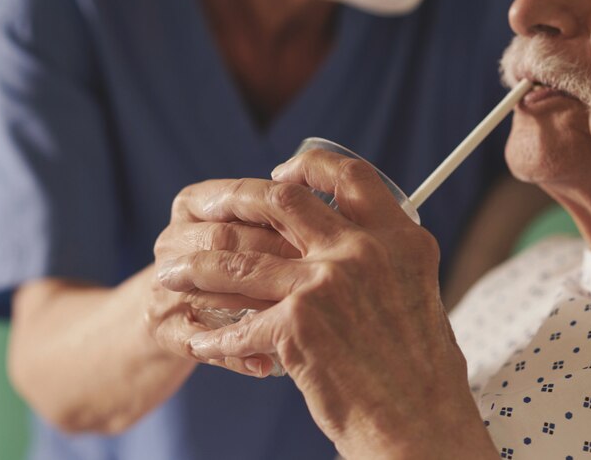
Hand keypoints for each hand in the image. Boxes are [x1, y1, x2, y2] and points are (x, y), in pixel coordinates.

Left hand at [157, 150, 496, 458]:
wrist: (419, 424)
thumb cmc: (416, 372)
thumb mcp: (412, 293)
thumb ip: (377, 259)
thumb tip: (336, 237)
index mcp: (398, 239)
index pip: (349, 176)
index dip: (309, 167)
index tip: (282, 173)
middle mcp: (362, 251)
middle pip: (281, 200)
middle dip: (232, 199)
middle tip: (206, 210)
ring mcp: (326, 283)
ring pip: (239, 261)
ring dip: (197, 267)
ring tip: (171, 273)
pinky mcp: (298, 323)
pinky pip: (239, 325)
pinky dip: (215, 336)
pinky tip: (200, 339)